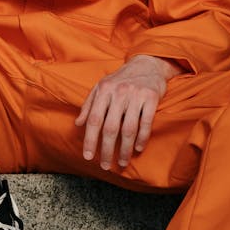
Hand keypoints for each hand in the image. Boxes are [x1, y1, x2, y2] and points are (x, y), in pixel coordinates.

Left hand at [75, 55, 182, 170]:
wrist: (147, 64)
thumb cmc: (121, 79)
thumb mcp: (101, 87)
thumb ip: (89, 105)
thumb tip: (78, 123)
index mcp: (103, 90)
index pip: (94, 119)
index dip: (90, 140)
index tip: (88, 157)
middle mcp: (118, 92)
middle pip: (110, 128)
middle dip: (107, 150)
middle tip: (106, 165)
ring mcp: (136, 94)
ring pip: (129, 128)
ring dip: (125, 149)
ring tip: (122, 162)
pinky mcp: (152, 97)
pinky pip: (146, 122)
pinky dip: (142, 138)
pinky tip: (138, 148)